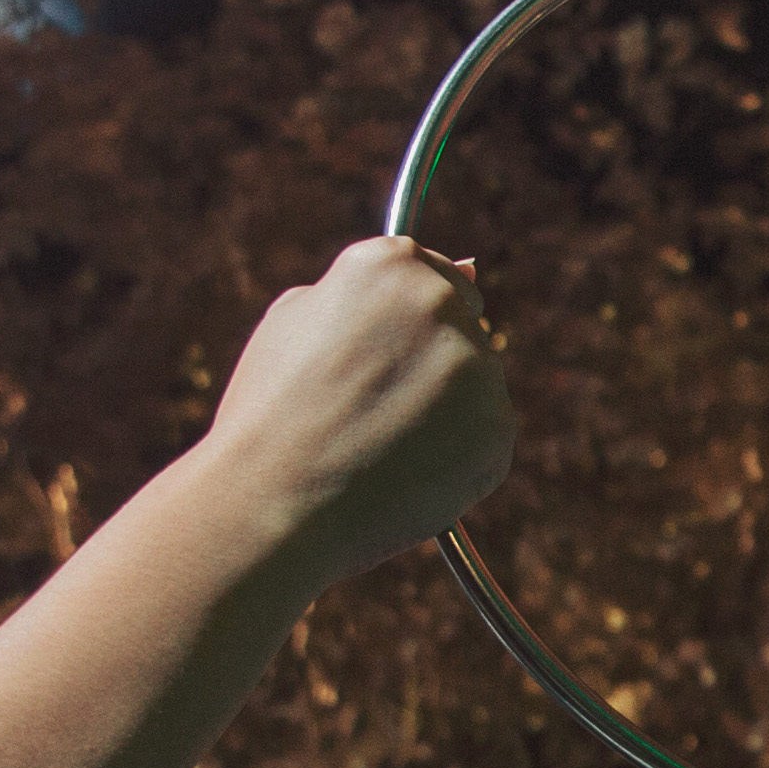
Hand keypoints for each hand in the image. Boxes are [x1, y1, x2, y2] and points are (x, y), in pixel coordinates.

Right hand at [191, 235, 516, 577]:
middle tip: (375, 407)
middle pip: (462, 324)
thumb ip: (368, 290)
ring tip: (379, 445)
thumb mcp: (294, 320)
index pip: (432, 271)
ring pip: (475, 383)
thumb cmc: (270, 412)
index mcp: (392, 265)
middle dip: (430, 361)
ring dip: (444, 409)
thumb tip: (465, 269)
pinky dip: (457, 455)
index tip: (385, 352)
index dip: (406, 320)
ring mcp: (477, 367)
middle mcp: (442, 304)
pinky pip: (486, 435)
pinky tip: (405, 471)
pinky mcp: (498, 428)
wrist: (273, 503)